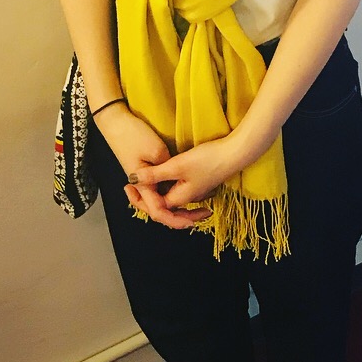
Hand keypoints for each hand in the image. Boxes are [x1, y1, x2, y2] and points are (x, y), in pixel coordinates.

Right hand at [95, 105, 203, 229]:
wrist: (115, 121)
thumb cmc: (134, 135)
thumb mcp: (157, 151)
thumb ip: (167, 171)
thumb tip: (176, 181)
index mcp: (143, 185)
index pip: (158, 211)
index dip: (175, 220)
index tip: (192, 222)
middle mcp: (141, 185)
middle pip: (157, 209)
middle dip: (176, 216)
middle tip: (195, 216)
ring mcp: (141, 177)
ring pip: (157, 199)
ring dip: (173, 205)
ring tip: (191, 209)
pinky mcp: (142, 169)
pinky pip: (156, 187)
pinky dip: (168, 192)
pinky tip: (180, 190)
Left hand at [129, 135, 249, 226]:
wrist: (235, 153)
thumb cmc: (208, 160)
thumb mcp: (177, 165)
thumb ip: (154, 174)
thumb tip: (132, 179)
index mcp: (180, 199)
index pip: (154, 208)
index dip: (139, 200)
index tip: (126, 187)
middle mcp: (187, 199)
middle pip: (163, 208)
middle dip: (146, 202)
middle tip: (131, 191)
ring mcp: (195, 192)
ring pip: (171, 200)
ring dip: (157, 196)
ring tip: (143, 187)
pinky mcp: (200, 182)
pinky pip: (179, 191)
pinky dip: (167, 189)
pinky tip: (164, 179)